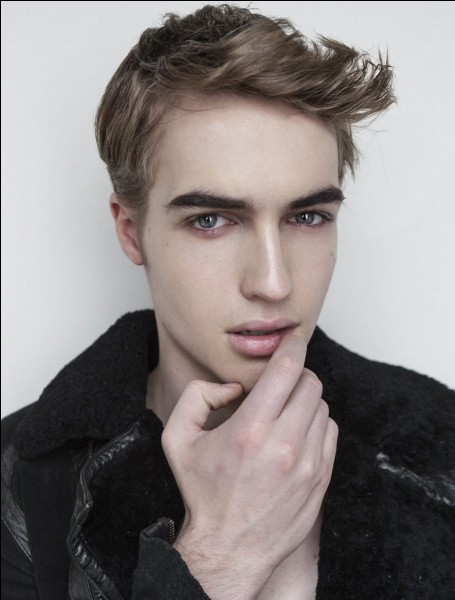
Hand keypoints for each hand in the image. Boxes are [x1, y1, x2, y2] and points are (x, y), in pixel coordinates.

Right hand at [162, 334, 337, 599]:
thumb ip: (196, 396)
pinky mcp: (320, 480)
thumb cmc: (202, 493)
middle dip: (295, 375)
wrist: (228, 548)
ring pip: (322, 407)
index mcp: (249, 430)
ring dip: (305, 401)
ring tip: (284, 413)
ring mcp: (307, 464)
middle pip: (310, 384)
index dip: (292, 346)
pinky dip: (316, 424)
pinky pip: (330, 432)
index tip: (292, 340)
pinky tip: (295, 434)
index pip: (287, 369)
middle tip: (280, 383)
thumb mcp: (178, 440)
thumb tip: (232, 386)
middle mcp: (283, 445)